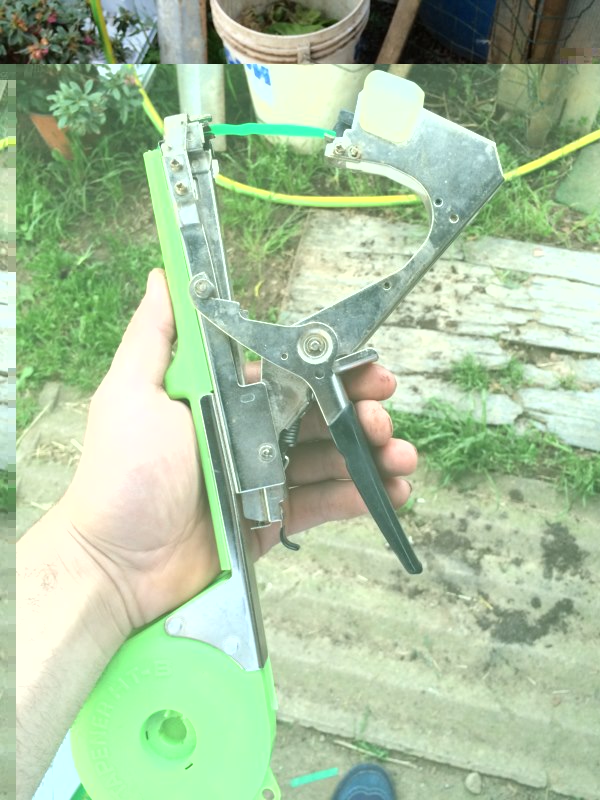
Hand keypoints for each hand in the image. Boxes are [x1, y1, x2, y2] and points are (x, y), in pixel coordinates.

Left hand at [59, 269, 416, 630]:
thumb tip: (164, 277)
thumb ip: (154, 336)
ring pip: (330, 460)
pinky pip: (323, 505)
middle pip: (320, 417)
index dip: (332, 373)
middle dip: (361, 414)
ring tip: (400, 459)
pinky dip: (359, 498)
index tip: (368, 370)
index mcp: (226, 402)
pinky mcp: (272, 521)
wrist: (116, 565)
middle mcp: (249, 436)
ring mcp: (264, 480)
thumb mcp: (133, 393)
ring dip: (371, 455)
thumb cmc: (124, 475)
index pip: (292, 378)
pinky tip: (388, 493)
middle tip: (384, 419)